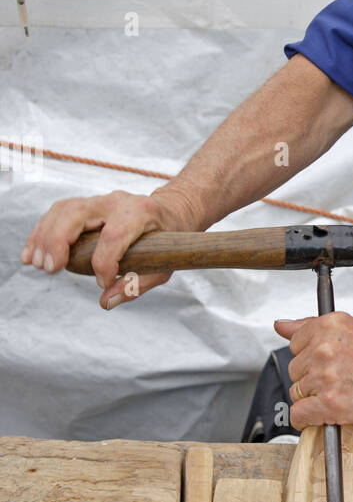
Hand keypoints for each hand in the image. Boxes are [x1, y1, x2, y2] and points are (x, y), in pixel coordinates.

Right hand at [20, 185, 201, 310]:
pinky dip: (42, 232)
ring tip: (36, 264)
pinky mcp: (87, 205)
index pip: (114, 235)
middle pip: (78, 214)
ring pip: (63, 211)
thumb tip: (106, 301)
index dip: (103, 262)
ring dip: (44, 237)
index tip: (102, 282)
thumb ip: (136, 285)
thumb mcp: (163, 266)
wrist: (172, 213)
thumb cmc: (170, 241)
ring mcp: (100, 200)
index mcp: (141, 213)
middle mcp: (117, 201)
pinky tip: (31, 254)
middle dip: (59, 241)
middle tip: (50, 269)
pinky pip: (58, 214)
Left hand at [274, 311, 352, 427]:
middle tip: (337, 381)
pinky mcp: (330, 403)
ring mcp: (325, 377)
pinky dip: (306, 419)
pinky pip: (299, 414)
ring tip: (340, 395)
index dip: (310, 357)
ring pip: (298, 393)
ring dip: (314, 398)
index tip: (324, 364)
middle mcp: (323, 349)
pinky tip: (321, 415)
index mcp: (327, 327)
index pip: (295, 344)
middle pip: (295, 370)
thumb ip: (311, 326)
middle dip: (312, 378)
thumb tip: (281, 325)